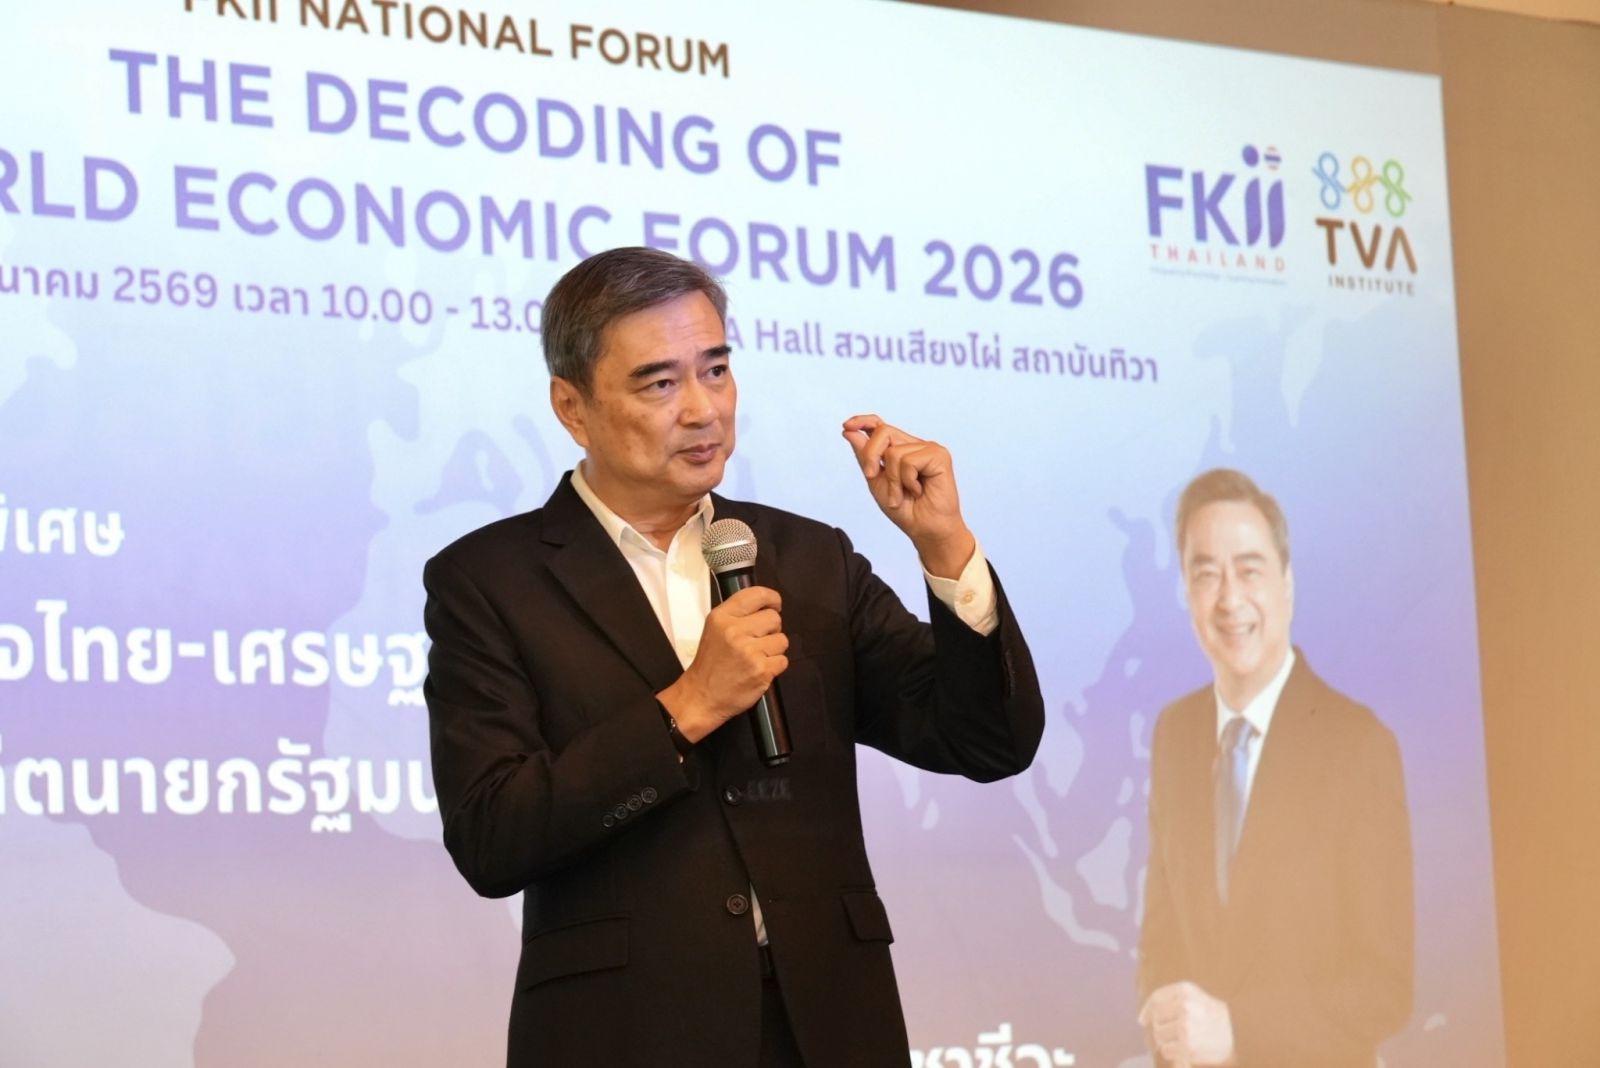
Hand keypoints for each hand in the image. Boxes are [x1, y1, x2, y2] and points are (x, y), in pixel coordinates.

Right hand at [657, 585, 788, 741]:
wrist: (701, 696)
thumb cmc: (710, 663)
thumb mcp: (714, 629)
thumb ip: (738, 615)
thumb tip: (768, 606)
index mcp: (722, 617)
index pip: (757, 595)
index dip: (772, 598)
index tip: (775, 605)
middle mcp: (735, 631)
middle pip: (774, 618)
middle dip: (771, 629)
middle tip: (758, 641)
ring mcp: (749, 651)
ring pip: (782, 640)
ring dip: (774, 650)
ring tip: (757, 657)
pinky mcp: (761, 670)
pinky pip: (783, 660)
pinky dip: (774, 666)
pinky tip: (759, 670)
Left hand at [841, 414, 975, 578]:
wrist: (925, 530)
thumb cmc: (906, 510)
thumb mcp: (876, 482)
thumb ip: (865, 457)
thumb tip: (849, 431)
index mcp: (900, 449)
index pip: (880, 426)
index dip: (863, 421)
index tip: (846, 426)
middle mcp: (914, 445)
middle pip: (883, 432)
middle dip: (871, 456)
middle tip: (872, 476)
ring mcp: (928, 449)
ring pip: (894, 451)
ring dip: (893, 480)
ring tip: (902, 495)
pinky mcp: (939, 455)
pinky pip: (909, 461)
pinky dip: (907, 481)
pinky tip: (919, 490)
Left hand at [1137, 981, 1235, 1066]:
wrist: (1242, 1035)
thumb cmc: (1216, 1017)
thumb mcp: (1196, 997)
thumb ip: (1170, 1001)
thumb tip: (1143, 1019)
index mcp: (1185, 991)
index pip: (1156, 999)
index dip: (1147, 1011)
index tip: (1143, 1020)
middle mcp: (1184, 1006)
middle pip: (1156, 1020)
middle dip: (1162, 1029)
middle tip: (1176, 1034)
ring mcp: (1185, 1026)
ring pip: (1159, 1037)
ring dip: (1168, 1043)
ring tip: (1184, 1042)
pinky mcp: (1187, 1046)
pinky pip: (1167, 1051)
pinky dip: (1173, 1054)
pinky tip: (1186, 1051)